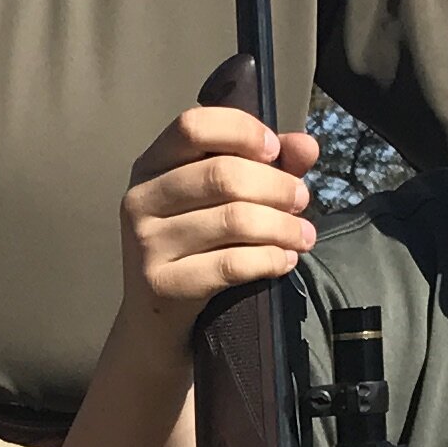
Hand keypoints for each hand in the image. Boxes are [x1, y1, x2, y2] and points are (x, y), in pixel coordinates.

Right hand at [114, 105, 317, 355]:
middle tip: (302, 201)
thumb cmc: (196, 248)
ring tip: (304, 236)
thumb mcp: (224, 199)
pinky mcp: (161, 284)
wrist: (155, 320)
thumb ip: (265, 165)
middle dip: (277, 186)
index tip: (276, 151)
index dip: (242, 131)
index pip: (193, 126)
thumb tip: (306, 145)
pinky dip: (269, 260)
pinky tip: (285, 261)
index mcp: (152, 164)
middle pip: (222, 174)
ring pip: (233, 220)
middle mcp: (141, 198)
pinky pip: (230, 264)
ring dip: (282, 227)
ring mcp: (146, 243)